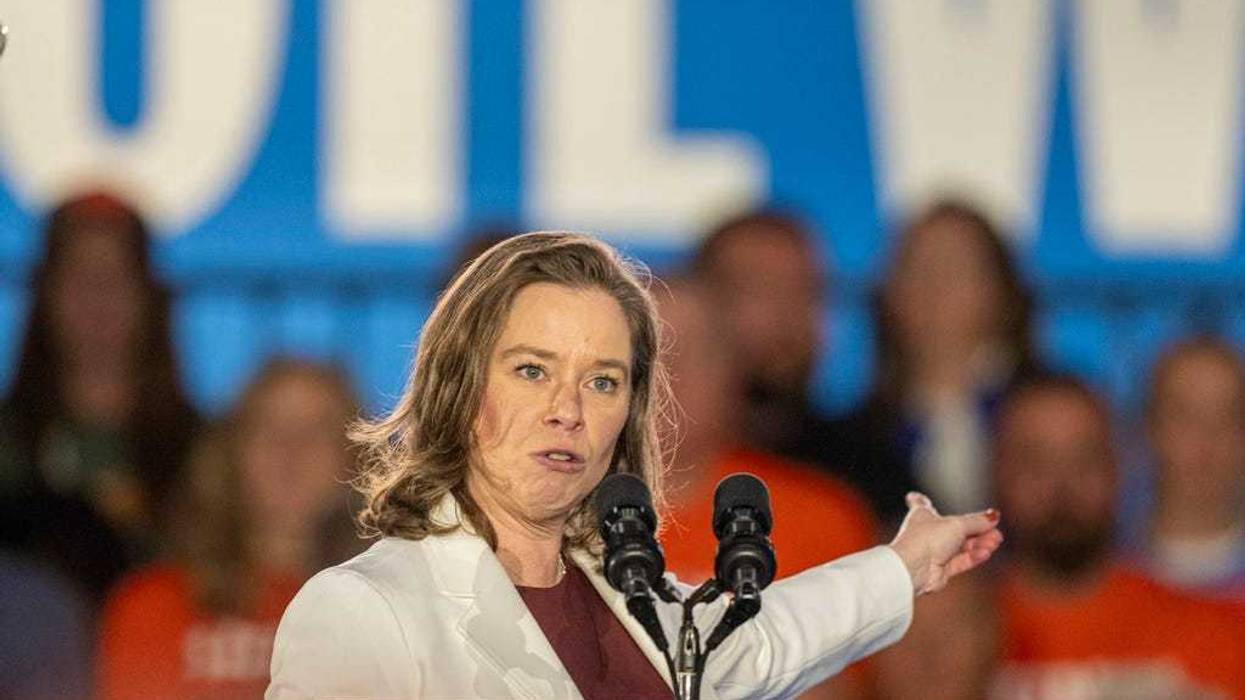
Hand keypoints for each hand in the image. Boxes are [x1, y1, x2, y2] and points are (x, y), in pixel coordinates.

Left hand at [888, 492, 1002, 594]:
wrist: (914, 568)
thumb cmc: (926, 539)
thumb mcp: (957, 524)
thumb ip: (977, 521)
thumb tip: (994, 516)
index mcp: (921, 515)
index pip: (920, 504)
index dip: (920, 499)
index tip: (914, 495)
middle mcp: (927, 533)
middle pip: (955, 529)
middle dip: (976, 530)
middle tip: (995, 531)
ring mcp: (933, 552)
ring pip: (961, 547)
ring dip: (979, 544)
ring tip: (995, 541)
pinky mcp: (940, 570)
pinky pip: (961, 561)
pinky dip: (974, 557)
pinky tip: (986, 552)